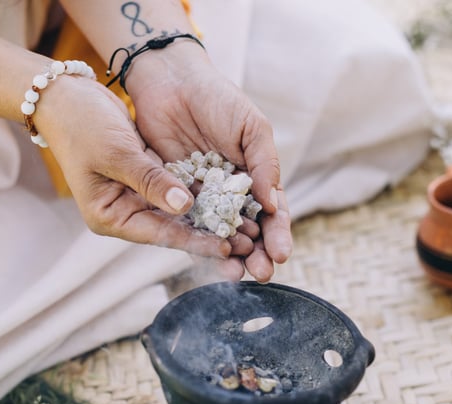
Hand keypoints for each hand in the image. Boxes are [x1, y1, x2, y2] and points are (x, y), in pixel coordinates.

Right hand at [32, 74, 234, 259]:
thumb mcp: (117, 153)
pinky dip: (204, 198)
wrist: (66, 96)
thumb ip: (152, 181)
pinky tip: (232, 202)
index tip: (226, 248)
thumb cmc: (82, 124)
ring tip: (248, 230)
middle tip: (248, 246)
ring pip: (182, 215)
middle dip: (210, 237)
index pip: (160, 234)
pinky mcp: (149, 181)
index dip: (194, 241)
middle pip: (175, 231)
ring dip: (213, 220)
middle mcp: (126, 213)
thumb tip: (186, 206)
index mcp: (110, 217)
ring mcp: (137, 198)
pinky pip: (181, 194)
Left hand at [124, 43, 292, 282]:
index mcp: (255, 177)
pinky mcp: (175, 195)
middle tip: (262, 273)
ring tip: (237, 273)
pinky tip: (208, 256)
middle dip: (257, 253)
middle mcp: (232, 192)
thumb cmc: (218, 100)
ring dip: (230, 255)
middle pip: (249, 230)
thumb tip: (273, 204)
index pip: (272, 212)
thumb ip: (264, 165)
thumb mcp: (251, 128)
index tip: (281, 253)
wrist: (170, 82)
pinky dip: (198, 242)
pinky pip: (188, 223)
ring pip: (220, 233)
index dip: (278, 234)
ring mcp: (204, 196)